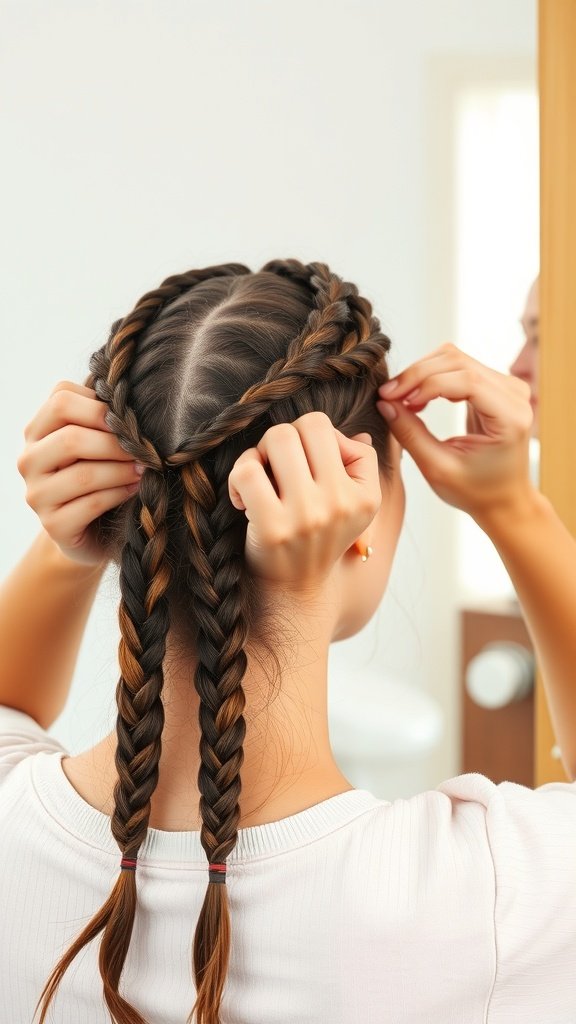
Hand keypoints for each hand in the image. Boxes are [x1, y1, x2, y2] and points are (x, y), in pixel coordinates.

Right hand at [17, 381, 142, 565]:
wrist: (98, 528)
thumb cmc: (102, 474)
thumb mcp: (99, 441)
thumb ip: (103, 419)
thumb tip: (128, 400)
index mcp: (37, 430)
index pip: (60, 400)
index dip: (100, 407)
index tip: (129, 421)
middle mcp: (29, 460)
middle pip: (70, 439)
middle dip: (115, 444)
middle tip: (144, 451)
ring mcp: (36, 494)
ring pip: (83, 474)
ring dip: (122, 471)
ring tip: (143, 470)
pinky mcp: (52, 525)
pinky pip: (91, 504)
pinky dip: (119, 494)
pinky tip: (134, 490)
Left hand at [228, 411, 380, 589]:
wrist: (294, 595)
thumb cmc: (316, 542)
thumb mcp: (352, 510)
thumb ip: (357, 468)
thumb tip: (356, 436)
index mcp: (365, 495)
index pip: (330, 430)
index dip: (306, 440)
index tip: (300, 470)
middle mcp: (342, 502)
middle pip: (305, 426)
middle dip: (280, 440)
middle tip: (272, 469)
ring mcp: (308, 514)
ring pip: (277, 438)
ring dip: (258, 454)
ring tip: (257, 480)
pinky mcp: (273, 527)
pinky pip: (248, 470)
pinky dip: (237, 476)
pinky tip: (241, 499)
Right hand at [376, 343, 534, 525]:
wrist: (503, 499)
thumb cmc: (475, 491)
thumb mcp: (437, 468)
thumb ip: (411, 434)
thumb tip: (384, 403)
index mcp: (510, 417)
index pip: (465, 380)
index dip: (424, 383)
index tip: (392, 398)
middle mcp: (515, 394)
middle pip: (457, 361)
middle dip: (417, 375)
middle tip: (388, 396)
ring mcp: (507, 386)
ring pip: (454, 358)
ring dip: (420, 374)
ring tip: (399, 400)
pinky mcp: (495, 385)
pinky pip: (457, 367)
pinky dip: (430, 378)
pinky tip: (416, 400)